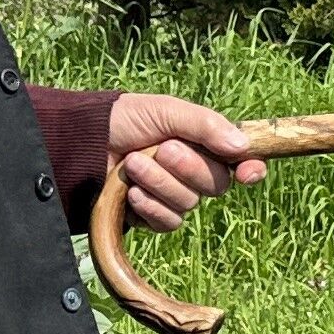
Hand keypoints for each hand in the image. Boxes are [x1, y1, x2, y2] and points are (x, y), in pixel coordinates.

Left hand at [104, 92, 262, 235]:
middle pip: (216, 185)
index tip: (247, 173)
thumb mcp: (167, 111)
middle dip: (188, 167)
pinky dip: (149, 205)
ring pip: (189, 204)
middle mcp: (195, 171)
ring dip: (159, 183)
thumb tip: (242, 147)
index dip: (251, 169)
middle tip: (162, 150)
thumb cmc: (126, 120)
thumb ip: (206, 125)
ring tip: (132, 164)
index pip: (242, 161)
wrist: (83, 142)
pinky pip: (168, 222)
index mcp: (205, 144)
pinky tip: (131, 193)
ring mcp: (174, 196)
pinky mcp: (153, 216)